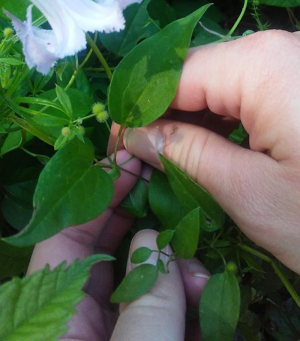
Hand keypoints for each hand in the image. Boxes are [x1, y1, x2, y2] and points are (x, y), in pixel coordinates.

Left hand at [28, 150, 208, 339]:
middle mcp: (83, 316)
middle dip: (142, 216)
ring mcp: (116, 330)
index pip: (65, 234)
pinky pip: (164, 305)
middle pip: (107, 247)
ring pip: (142, 275)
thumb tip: (155, 240)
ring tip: (201, 279)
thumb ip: (149, 296)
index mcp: (59, 315)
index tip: (131, 160)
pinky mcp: (147, 339)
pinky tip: (208, 300)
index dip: (97, 191)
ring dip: (177, 267)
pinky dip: (188, 297)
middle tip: (168, 186)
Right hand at [123, 30, 299, 274]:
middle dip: (167, 114)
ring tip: (179, 160)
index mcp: (259, 64)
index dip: (137, 110)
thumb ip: (187, 156)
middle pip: (199, 73)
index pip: (172, 76)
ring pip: (225, 81)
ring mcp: (298, 60)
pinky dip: (230, 118)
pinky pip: (255, 89)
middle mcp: (279, 47)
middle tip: (146, 159)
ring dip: (197, 119)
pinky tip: (222, 150)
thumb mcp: (252, 193)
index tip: (118, 145)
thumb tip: (139, 135)